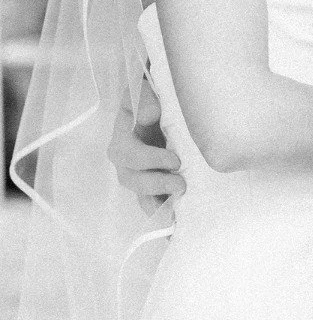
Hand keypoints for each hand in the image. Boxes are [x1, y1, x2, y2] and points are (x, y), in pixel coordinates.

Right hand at [107, 76, 185, 215]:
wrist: (161, 101)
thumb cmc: (152, 94)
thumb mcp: (146, 89)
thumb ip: (145, 98)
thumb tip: (149, 115)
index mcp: (123, 135)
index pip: (129, 153)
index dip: (150, 161)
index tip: (175, 161)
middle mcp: (125, 158)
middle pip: (132, 179)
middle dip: (157, 184)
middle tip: (182, 185)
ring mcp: (137, 172)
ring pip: (140, 194)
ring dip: (158, 203)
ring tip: (177, 212)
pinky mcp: (150, 181)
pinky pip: (151, 203)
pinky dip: (161, 215)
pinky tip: (173, 231)